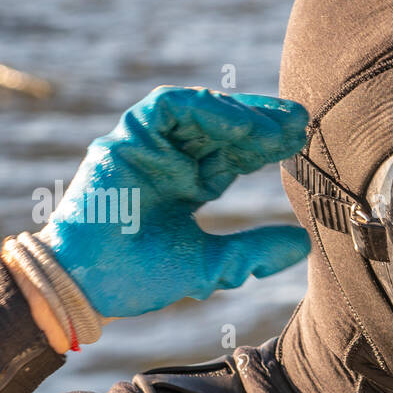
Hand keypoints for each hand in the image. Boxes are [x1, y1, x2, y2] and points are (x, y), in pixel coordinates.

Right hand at [38, 86, 311, 317]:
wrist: (88, 286)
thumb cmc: (140, 279)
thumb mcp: (211, 264)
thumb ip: (254, 251)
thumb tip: (305, 244)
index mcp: (188, 186)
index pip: (235, 155)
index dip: (268, 147)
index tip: (301, 143)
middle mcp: (169, 161)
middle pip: (223, 130)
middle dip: (262, 124)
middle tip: (300, 123)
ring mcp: (147, 146)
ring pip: (200, 112)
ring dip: (241, 115)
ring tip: (277, 127)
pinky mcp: (126, 137)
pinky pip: (169, 106)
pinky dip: (206, 110)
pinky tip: (242, 126)